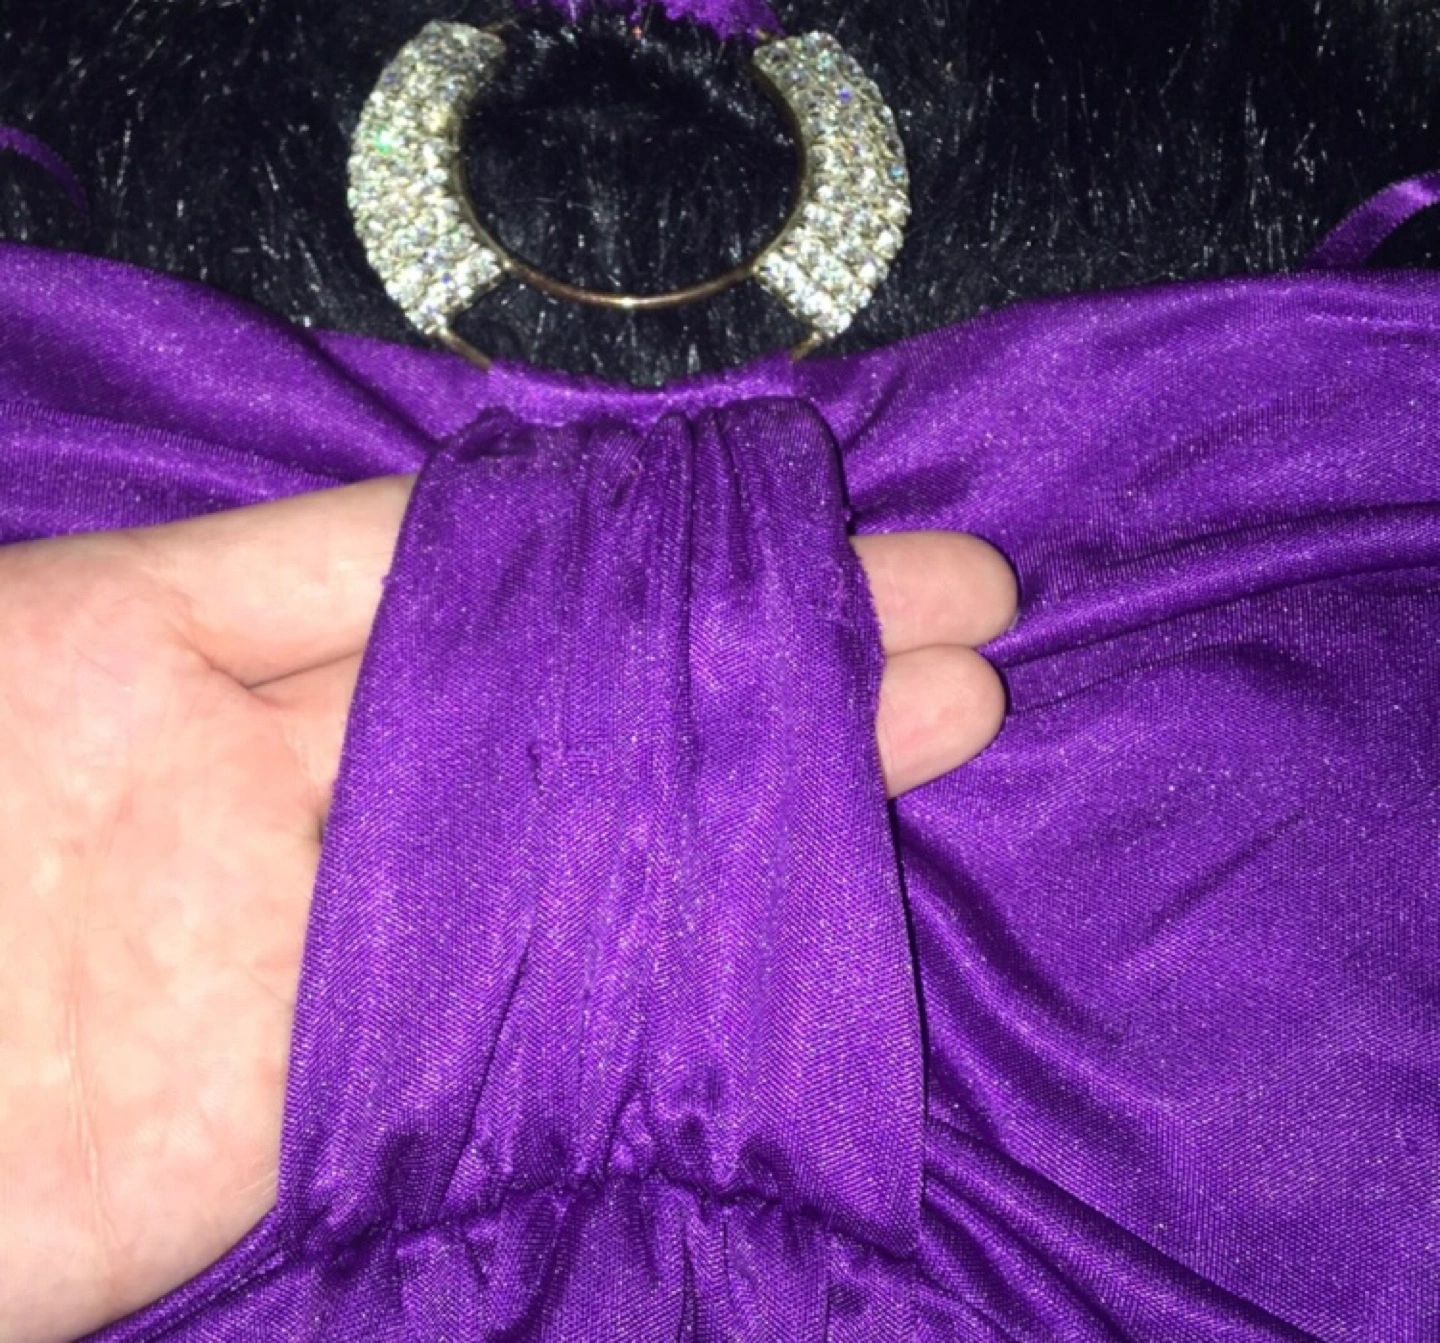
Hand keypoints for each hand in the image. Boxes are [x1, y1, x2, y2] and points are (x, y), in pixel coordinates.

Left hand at [0, 478, 1014, 1341]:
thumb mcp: (32, 657)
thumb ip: (231, 591)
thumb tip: (444, 512)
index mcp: (170, 635)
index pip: (443, 553)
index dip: (615, 523)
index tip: (784, 498)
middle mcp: (277, 772)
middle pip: (555, 687)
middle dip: (756, 639)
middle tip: (949, 601)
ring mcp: (316, 935)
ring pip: (577, 836)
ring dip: (761, 781)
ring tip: (947, 710)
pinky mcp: (320, 1098)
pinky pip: (521, 1008)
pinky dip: (663, 953)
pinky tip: (809, 889)